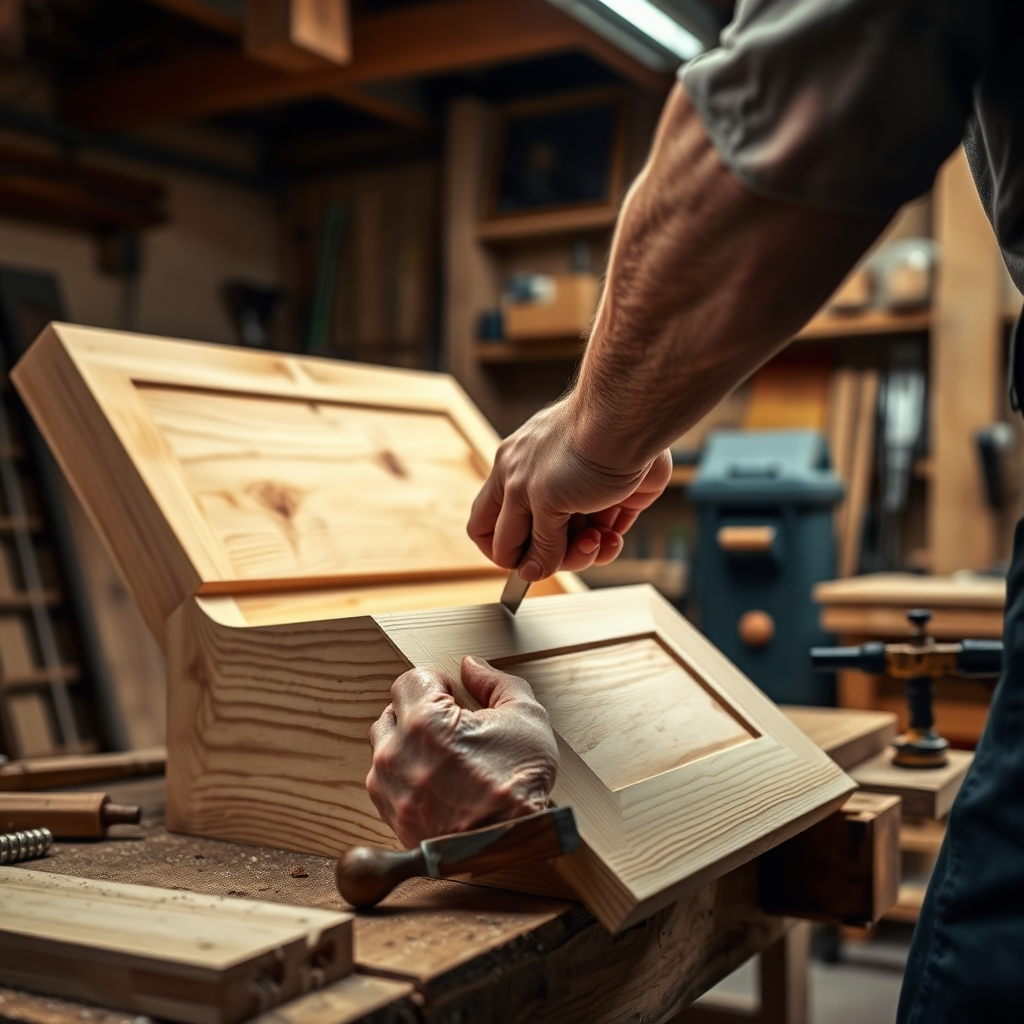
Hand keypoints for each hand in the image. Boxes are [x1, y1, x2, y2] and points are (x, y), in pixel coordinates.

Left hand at [366, 655, 558, 846]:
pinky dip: (406, 778)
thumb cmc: (519, 784)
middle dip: (418, 713)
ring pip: (385, 749)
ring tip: (443, 758)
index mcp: (425, 722)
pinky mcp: (391, 817)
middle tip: (450, 728)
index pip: (410, 680)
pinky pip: (387, 784)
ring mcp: (390, 789)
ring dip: (408, 746)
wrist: (513, 845)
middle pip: (392, 712)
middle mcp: (396, 754)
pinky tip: (437, 783)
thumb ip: (495, 682)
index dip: (436, 683)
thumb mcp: (525, 717)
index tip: (453, 696)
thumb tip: (472, 666)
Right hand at [468, 398, 671, 580]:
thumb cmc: (578, 450)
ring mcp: (576, 493)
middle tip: (568, 552)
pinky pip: (602, 536)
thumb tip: (530, 573)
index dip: (503, 553)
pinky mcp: (611, 500)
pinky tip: (612, 537)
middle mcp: (538, 485)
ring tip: (596, 540)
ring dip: (583, 551)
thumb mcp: (544, 502)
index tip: (525, 564)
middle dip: (552, 555)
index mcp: (509, 479)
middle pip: (532, 542)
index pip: (487, 528)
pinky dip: (607, 544)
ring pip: (569, 544)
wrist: (629, 426)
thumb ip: (537, 542)